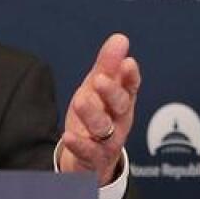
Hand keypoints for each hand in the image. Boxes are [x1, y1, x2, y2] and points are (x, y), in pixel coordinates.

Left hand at [60, 33, 140, 184]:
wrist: (90, 160)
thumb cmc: (97, 117)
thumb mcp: (99, 89)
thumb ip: (108, 64)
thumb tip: (120, 39)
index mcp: (122, 100)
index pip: (130, 86)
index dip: (130, 76)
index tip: (127, 64)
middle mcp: (118, 120)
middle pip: (120, 106)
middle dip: (112, 92)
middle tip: (100, 80)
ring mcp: (107, 140)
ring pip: (104, 128)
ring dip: (93, 114)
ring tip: (81, 101)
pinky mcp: (93, 158)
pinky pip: (88, 152)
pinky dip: (79, 144)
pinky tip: (68, 136)